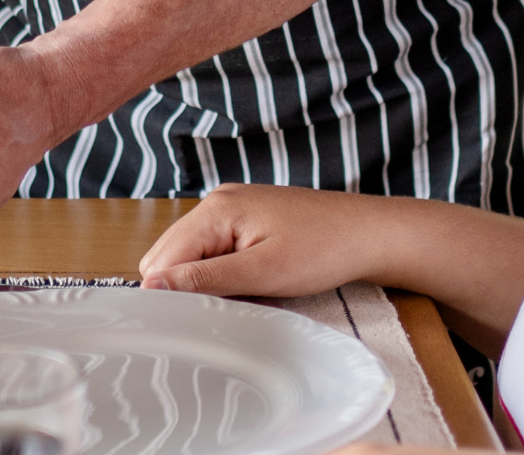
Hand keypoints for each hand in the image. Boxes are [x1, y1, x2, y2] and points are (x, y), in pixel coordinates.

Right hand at [138, 183, 388, 296]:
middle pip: (173, 255)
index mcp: (216, 209)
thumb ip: (205, 279)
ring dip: (212, 282)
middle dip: (191, 287)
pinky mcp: (247, 219)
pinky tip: (258, 282)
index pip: (163, 257)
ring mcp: (232, 208)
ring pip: (195, 255)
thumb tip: (152, 287)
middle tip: (230, 306)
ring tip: (251, 293)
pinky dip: (229, 273)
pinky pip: (217, 250)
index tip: (192, 321)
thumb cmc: (325, 249)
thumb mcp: (264, 272)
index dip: (169, 292)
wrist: (371, 233)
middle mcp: (217, 202)